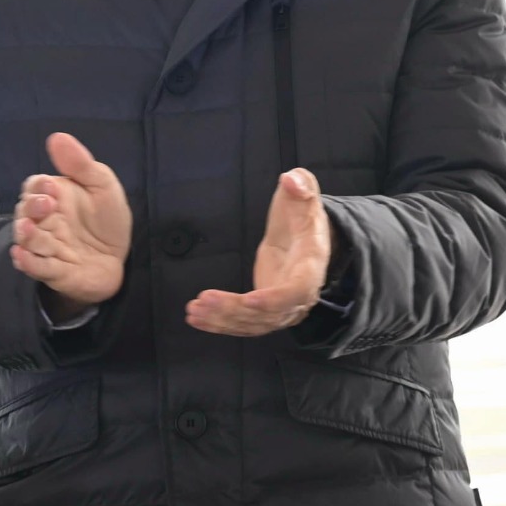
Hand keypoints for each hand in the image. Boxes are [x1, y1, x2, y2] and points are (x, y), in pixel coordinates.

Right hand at [11, 132, 132, 315]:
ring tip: (30, 229)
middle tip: (46, 205)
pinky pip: (36, 267)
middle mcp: (43, 222)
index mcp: (53, 198)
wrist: (120, 258)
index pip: (33, 188)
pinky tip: (23, 255)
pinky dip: (28, 262)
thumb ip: (81, 165)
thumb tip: (58, 137)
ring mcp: (46, 247)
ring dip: (26, 234)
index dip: (37, 187)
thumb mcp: (103, 187)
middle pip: (25, 213)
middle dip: (31, 208)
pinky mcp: (54, 271)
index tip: (50, 185)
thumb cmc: (106, 220)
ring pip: (27, 240)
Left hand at [186, 170, 332, 335]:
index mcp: (310, 265)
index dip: (276, 299)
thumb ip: (301, 185)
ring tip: (194, 311)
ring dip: (223, 320)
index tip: (250, 299)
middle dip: (235, 310)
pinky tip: (197, 319)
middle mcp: (300, 293)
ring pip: (255, 323)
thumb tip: (291, 179)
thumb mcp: (304, 195)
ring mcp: (283, 306)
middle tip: (203, 300)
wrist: (305, 239)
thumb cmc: (302, 215)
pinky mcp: (266, 311)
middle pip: (270, 313)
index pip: (297, 290)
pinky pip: (246, 324)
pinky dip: (221, 325)